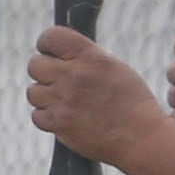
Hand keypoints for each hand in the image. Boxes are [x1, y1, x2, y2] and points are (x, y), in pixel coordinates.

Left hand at [27, 27, 174, 167]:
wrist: (141, 138)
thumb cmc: (132, 102)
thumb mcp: (114, 67)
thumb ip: (86, 57)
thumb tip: (61, 54)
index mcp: (90, 57)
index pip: (51, 37)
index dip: (46, 43)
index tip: (50, 51)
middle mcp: (74, 76)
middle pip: (35, 65)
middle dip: (44, 71)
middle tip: (58, 80)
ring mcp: (65, 101)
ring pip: (33, 92)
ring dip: (44, 96)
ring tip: (63, 101)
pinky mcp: (60, 125)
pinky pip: (37, 115)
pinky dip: (47, 117)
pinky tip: (64, 117)